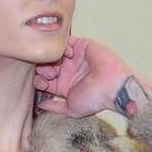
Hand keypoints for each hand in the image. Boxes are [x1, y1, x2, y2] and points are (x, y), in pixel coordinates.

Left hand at [34, 36, 151, 117]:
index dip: (39, 81)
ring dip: (52, 59)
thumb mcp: (72, 109)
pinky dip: (63, 47)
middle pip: (45, 66)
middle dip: (43, 69)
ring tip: (59, 66)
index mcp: (64, 85)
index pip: (44, 80)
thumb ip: (55, 107)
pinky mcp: (81, 46)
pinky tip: (69, 56)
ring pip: (53, 54)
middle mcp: (68, 71)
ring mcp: (74, 58)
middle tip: (50, 74)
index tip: (44, 84)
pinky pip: (65, 41)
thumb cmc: (96, 100)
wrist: (112, 86)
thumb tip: (40, 105)